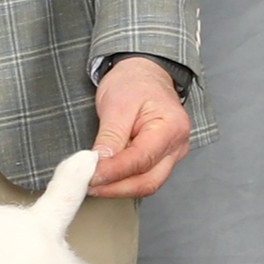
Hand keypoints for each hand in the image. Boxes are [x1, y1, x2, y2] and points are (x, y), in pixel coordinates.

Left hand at [88, 57, 191, 198]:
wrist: (144, 75)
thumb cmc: (134, 83)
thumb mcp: (116, 104)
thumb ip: (110, 136)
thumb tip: (99, 164)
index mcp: (171, 127)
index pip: (141, 159)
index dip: (113, 172)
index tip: (89, 176)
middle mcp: (176, 146)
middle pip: (148, 181)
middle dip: (115, 188)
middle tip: (87, 185)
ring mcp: (171, 155)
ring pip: (146, 185)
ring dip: (117, 189)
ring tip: (92, 183)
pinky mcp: (161, 161)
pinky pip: (142, 179)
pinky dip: (121, 183)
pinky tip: (104, 179)